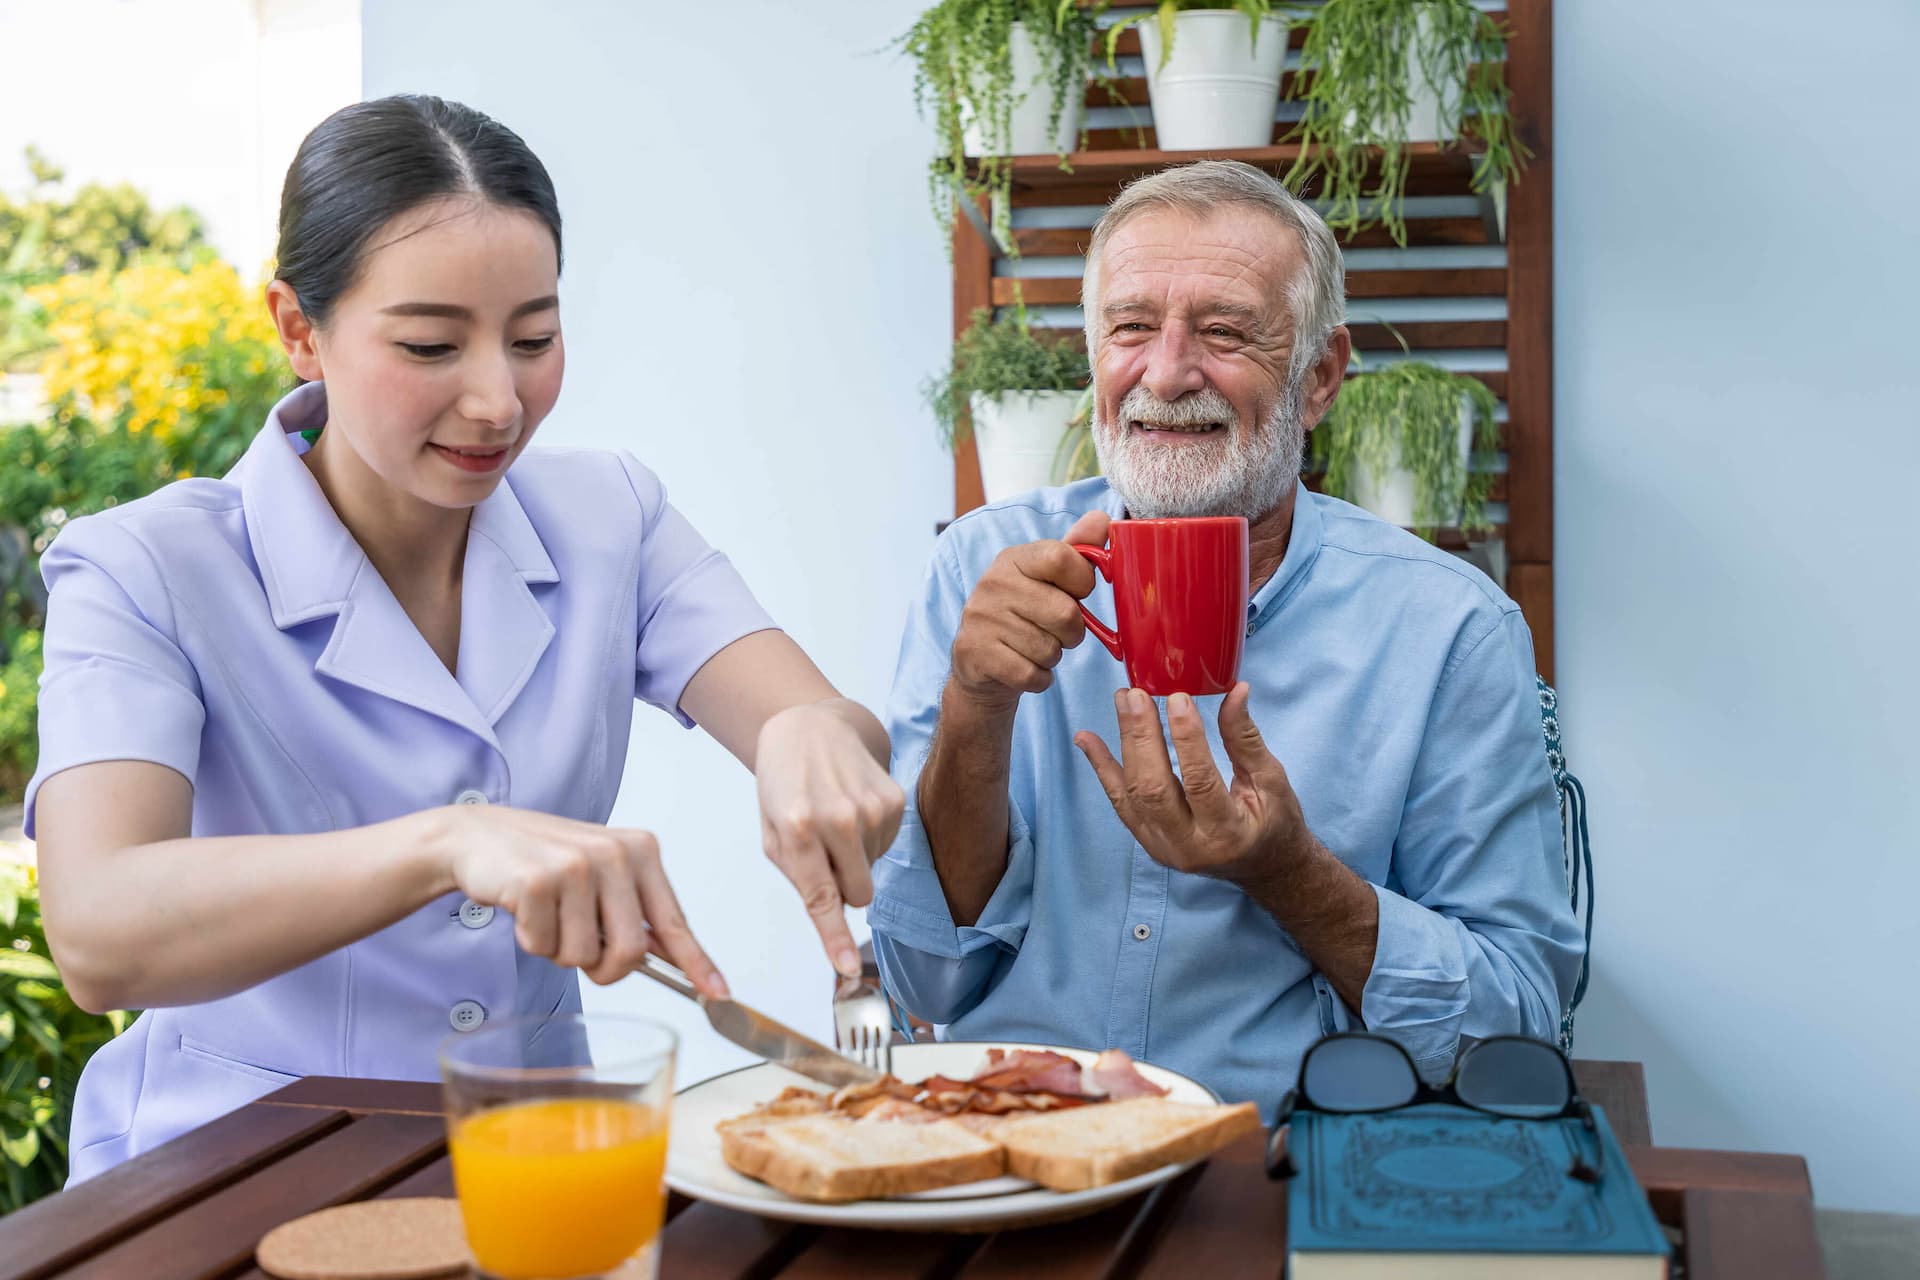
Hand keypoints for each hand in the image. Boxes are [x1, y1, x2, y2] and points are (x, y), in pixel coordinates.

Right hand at [437, 804, 725, 996]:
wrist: (477, 837)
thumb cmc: (544, 862)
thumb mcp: (601, 877)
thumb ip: (635, 913)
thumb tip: (674, 959)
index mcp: (640, 851)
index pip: (674, 921)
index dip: (697, 963)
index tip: (719, 994)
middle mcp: (615, 853)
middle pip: (630, 952)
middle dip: (603, 968)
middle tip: (579, 947)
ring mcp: (576, 865)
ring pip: (583, 956)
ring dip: (559, 950)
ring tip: (547, 913)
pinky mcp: (537, 881)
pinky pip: (544, 945)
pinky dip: (531, 940)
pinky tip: (524, 908)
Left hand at [756, 702, 906, 977]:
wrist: (811, 726)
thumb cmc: (784, 784)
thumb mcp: (770, 830)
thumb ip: (797, 874)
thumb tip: (837, 910)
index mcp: (797, 829)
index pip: (821, 899)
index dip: (835, 939)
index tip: (846, 970)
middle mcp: (838, 819)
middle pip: (858, 894)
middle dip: (843, 887)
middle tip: (824, 855)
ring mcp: (871, 808)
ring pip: (873, 871)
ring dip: (855, 857)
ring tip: (834, 818)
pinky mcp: (895, 799)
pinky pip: (887, 846)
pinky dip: (870, 837)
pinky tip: (853, 807)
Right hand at [949, 509, 1110, 711]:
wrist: (979, 664)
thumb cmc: (1024, 616)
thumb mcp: (1047, 579)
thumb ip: (1076, 550)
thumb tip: (1103, 519)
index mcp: (1013, 558)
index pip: (1062, 557)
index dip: (1081, 582)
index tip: (1075, 594)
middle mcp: (992, 583)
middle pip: (1066, 613)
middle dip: (1072, 632)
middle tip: (1055, 632)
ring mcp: (980, 619)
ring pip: (1050, 649)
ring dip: (1053, 657)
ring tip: (1034, 649)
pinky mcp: (976, 655)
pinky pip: (1032, 675)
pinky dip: (1038, 679)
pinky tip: (1023, 667)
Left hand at [1074, 684, 1309, 888]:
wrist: (1263, 868)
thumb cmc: (1274, 822)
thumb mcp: (1271, 781)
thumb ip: (1246, 738)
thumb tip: (1235, 691)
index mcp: (1228, 833)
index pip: (1200, 781)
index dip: (1187, 738)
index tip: (1178, 698)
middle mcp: (1189, 847)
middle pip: (1155, 789)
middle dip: (1142, 737)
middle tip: (1137, 695)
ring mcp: (1162, 847)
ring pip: (1133, 794)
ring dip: (1123, 744)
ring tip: (1122, 701)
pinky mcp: (1148, 842)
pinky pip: (1120, 803)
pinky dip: (1103, 768)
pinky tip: (1087, 739)